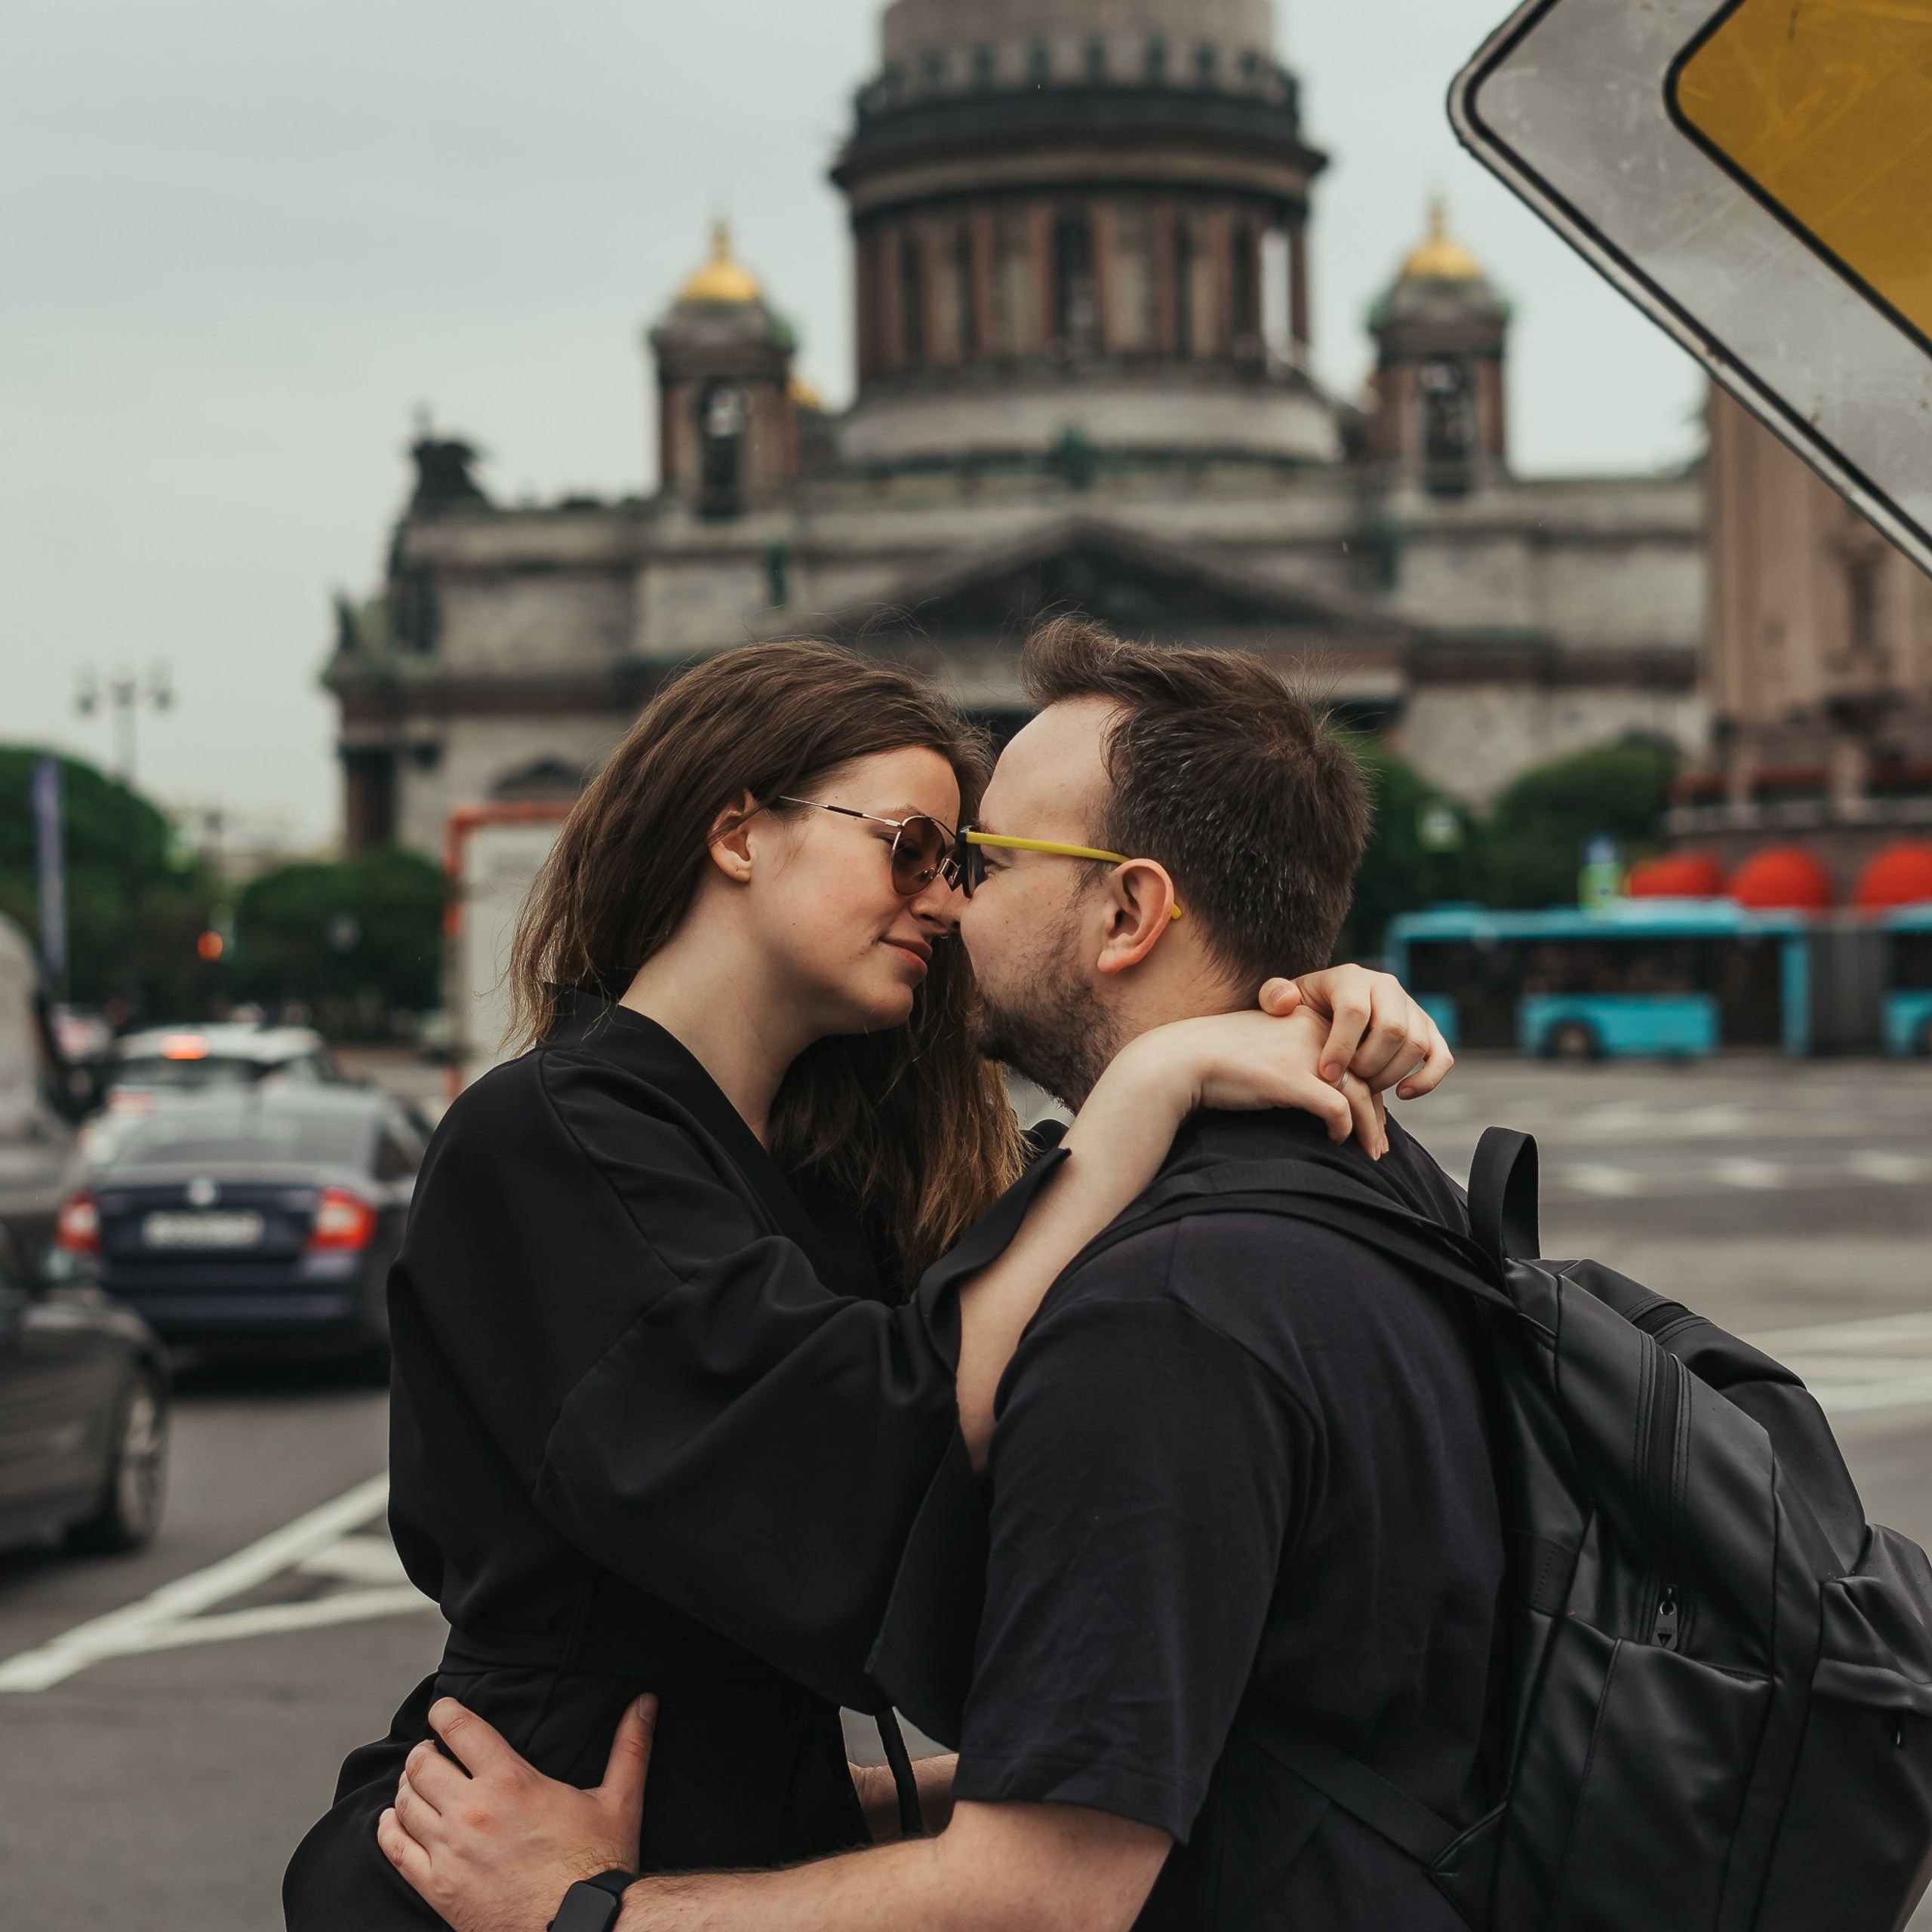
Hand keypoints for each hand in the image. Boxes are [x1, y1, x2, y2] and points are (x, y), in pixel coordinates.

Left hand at [377, 1694, 654, 1931]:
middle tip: (433, 1751)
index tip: (441, 1711)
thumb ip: (630, 1745)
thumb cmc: (598, 1865)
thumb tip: (646, 1701)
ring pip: (406, 1803)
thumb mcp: (619, 1800)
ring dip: (408, 1786)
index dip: (445, 1713)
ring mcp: (450, 1852)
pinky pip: (396, 1851)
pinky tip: (394, 1820)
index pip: (460, 1730)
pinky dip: (390, 1829)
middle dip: (425, 1751)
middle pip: (423, 1764)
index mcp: (511, 1781)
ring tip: (417, 1782)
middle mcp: (472, 1811)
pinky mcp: (438, 1889)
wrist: (579, 1929)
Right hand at [1115, 1004, 1383, 1154]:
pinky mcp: (1291, 1079)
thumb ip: (1297, 1056)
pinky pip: (1338, 1109)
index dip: (1369, 1088)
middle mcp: (1313, 1030)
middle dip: (1376, 1113)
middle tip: (1378, 1144)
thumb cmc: (1219, 1059)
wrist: (1180, 1059)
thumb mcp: (1268, 1046)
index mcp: (1309, 1016)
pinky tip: (1335, 1141)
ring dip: (1369, 1128)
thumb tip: (1324, 1088)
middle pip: (1366, 1073)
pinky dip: (1343, 1129)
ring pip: (1360, 1094)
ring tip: (1369, 1153)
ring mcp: (1304, 1054)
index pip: (1358, 1053)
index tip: (1370, 1117)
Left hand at [1268, 965, 1451, 1100]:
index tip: (1327, 1076)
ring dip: (1391, 1074)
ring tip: (1365, 1089)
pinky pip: (1441, 1056)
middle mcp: (1387, 987)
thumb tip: (1286, 1002)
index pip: (1355, 1010)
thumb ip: (1273, 996)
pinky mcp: (1427, 1030)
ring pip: (1416, 1044)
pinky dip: (1427, 1079)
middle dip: (1368, 1064)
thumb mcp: (1281, 999)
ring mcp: (1411, 1008)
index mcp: (1350, 978)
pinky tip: (1401, 1095)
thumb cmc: (1302, 1011)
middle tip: (1347, 1084)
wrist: (1327, 1012)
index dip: (1341, 1046)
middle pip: (1392, 1029)